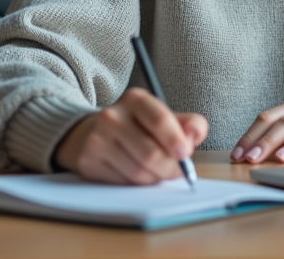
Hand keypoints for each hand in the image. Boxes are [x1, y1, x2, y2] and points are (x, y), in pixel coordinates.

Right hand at [54, 88, 208, 184]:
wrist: (93, 133)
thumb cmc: (138, 126)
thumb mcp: (164, 117)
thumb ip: (189, 124)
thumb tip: (194, 136)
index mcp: (135, 99)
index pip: (159, 120)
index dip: (176, 140)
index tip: (185, 154)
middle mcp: (112, 116)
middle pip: (150, 153)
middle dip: (170, 168)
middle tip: (177, 171)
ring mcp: (97, 140)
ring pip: (138, 172)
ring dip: (155, 178)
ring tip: (157, 171)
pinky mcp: (88, 162)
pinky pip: (123, 183)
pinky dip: (137, 185)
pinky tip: (137, 174)